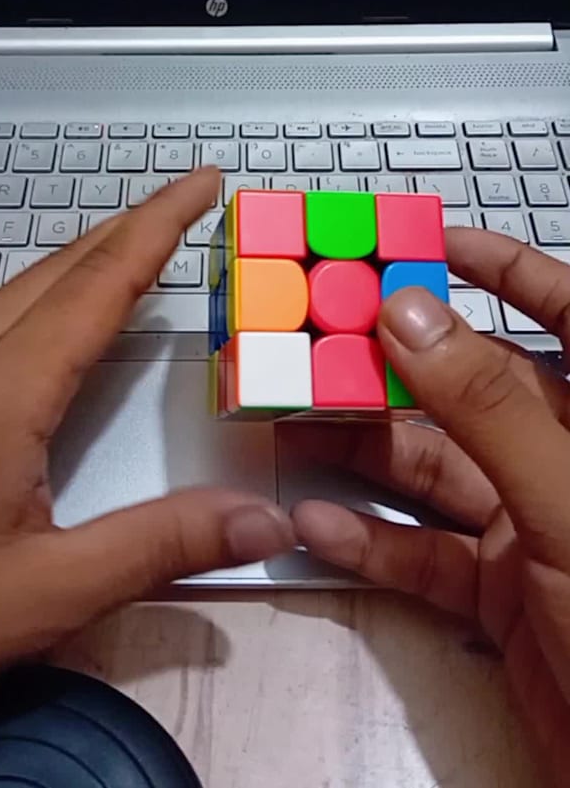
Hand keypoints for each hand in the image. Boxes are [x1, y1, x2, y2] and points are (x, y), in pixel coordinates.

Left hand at [0, 168, 292, 711]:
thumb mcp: (44, 595)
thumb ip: (158, 546)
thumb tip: (264, 520)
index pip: (99, 284)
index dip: (159, 225)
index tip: (203, 182)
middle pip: (57, 270)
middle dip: (130, 227)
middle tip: (189, 203)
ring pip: (18, 291)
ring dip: (86, 260)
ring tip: (137, 248)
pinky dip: (46, 296)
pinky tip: (55, 322)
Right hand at [292, 228, 569, 786]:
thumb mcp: (565, 503)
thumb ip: (489, 408)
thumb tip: (413, 314)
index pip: (567, 314)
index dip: (508, 268)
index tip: (434, 242)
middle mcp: (565, 463)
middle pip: (473, 392)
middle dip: (396, 368)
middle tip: (323, 340)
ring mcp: (533, 528)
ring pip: (435, 470)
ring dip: (363, 453)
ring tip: (293, 425)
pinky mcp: (500, 594)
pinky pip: (424, 553)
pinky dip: (370, 541)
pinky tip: (316, 525)